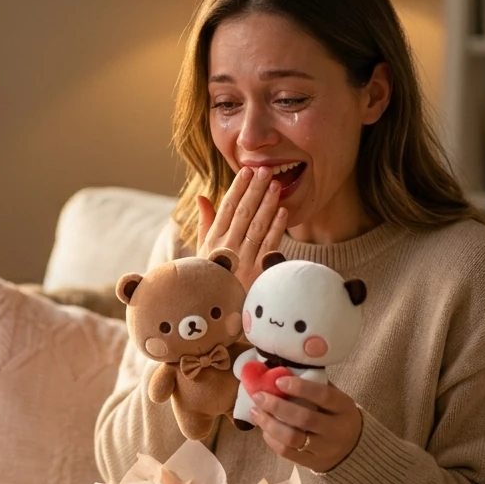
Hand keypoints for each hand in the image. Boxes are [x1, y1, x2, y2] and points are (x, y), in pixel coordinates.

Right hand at [197, 166, 288, 292]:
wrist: (213, 314)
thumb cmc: (211, 277)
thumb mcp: (202, 252)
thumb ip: (205, 223)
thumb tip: (202, 197)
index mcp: (212, 241)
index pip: (226, 209)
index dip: (237, 189)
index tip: (245, 171)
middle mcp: (226, 249)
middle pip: (243, 213)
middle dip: (254, 190)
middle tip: (264, 170)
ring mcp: (243, 261)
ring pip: (257, 226)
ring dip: (266, 203)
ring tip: (274, 184)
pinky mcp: (258, 273)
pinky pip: (269, 245)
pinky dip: (276, 227)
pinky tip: (282, 211)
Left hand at [249, 374, 361, 472]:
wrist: (354, 449)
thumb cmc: (337, 415)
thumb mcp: (336, 399)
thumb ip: (315, 385)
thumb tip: (281, 369)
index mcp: (344, 408)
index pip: (324, 396)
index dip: (300, 387)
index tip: (279, 380)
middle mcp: (336, 430)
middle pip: (304, 418)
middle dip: (277, 406)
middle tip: (258, 395)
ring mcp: (324, 449)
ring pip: (292, 438)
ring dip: (269, 423)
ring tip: (255, 411)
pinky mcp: (312, 463)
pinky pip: (287, 452)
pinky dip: (272, 439)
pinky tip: (263, 428)